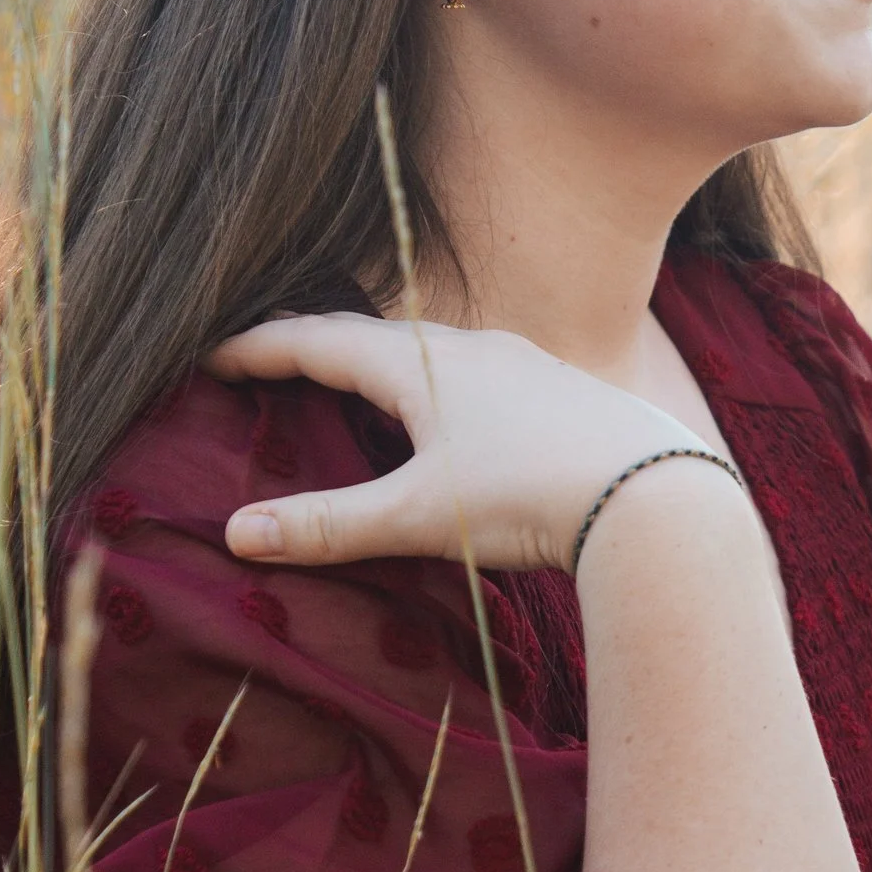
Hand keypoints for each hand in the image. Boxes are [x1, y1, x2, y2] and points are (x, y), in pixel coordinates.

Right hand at [209, 312, 710, 575]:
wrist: (657, 495)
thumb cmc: (530, 496)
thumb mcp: (419, 516)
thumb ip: (328, 525)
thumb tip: (236, 533)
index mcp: (423, 362)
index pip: (321, 341)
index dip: (261, 347)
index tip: (214, 352)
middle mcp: (473, 347)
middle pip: (376, 338)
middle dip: (318, 350)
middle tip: (271, 363)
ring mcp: (524, 366)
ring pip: (434, 354)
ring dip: (384, 367)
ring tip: (354, 389)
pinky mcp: (563, 393)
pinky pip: (479, 378)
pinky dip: (438, 390)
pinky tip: (452, 422)